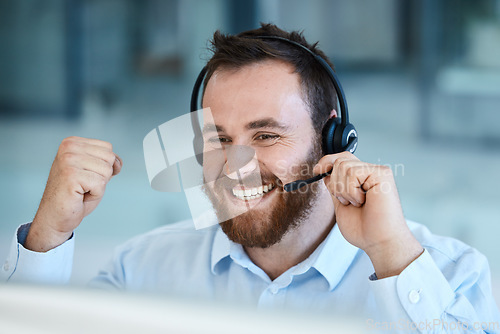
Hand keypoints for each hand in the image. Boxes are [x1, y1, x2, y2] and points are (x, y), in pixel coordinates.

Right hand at [25, 137, 121, 251]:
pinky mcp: (70, 175)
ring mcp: (68, 160)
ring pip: (106, 171)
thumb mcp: (94, 173)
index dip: (103, 167)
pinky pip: (100, 184)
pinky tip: (79, 196)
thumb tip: (117, 161)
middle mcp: (68, 147)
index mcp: (72, 142)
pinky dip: (95, 194)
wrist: (55, 217)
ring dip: (98, 186)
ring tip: (81, 190)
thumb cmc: (74, 196)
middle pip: (109, 158)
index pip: (108, 149)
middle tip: (83, 185)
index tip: (86, 176)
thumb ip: (106, 162)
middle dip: (102, 176)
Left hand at [314, 152, 422, 277]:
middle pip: (341, 159)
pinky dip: (352, 191)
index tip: (317, 171)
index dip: (327, 161)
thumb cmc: (364, 230)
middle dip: (335, 183)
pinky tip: (363, 201)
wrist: (379, 242)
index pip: (342, 159)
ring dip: (344, 190)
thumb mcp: (341, 203)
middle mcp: (370, 172)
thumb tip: (324, 169)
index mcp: (361, 179)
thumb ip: (334, 186)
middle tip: (346, 201)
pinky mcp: (382, 174)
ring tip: (358, 203)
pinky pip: (353, 172)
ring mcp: (377, 172)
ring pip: (343, 166)